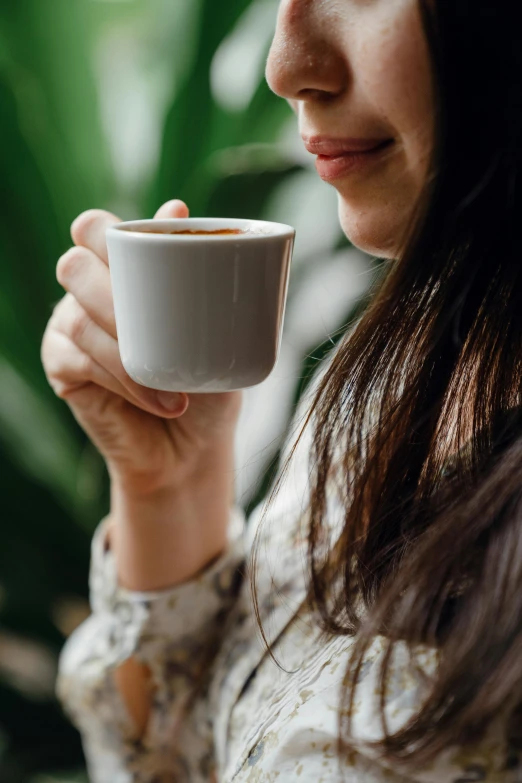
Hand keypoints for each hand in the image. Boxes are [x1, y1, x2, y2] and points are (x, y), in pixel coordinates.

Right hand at [41, 200, 241, 498]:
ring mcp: (70, 330)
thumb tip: (174, 205)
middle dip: (115, 291)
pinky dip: (122, 379)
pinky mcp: (61, 368)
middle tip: (159, 324)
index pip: (92, 229)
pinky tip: (156, 400)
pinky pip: (80, 360)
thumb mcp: (212, 328)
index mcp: (122, 273)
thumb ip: (193, 272)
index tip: (148, 247)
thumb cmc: (207, 383)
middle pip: (75, 265)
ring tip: (175, 388)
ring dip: (129, 351)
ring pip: (80, 317)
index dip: (103, 229)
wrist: (194, 447)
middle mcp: (89, 294)